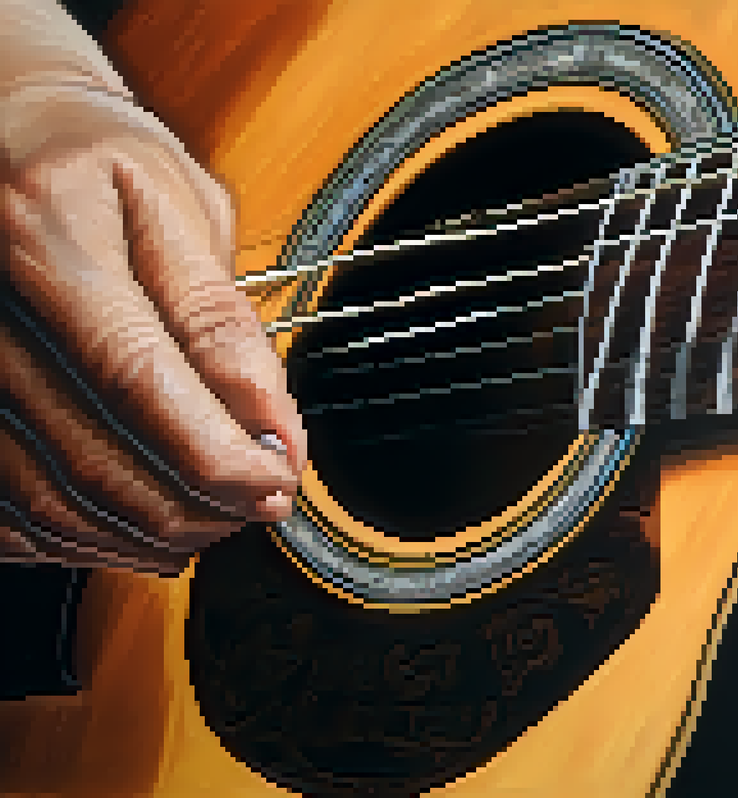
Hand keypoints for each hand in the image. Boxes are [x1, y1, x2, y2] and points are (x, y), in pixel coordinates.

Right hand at [0, 81, 304, 574]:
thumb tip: (271, 422)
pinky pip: (6, 505)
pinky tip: (139, 524)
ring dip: (143, 531)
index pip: (137, 380)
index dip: (216, 453)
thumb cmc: (93, 158)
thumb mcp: (179, 204)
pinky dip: (81, 533)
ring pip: (45, 495)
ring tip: (212, 519)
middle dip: (193, 504)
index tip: (277, 480)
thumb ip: (221, 317)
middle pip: (89, 453)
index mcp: (43, 234)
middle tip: (257, 503)